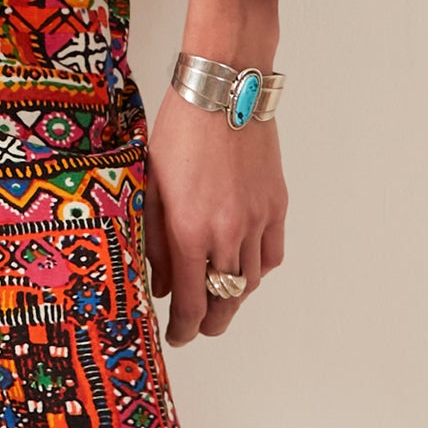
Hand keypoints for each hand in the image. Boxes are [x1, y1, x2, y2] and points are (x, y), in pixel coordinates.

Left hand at [142, 83, 287, 347]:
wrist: (223, 90)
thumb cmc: (178, 128)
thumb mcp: (150, 183)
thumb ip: (154, 238)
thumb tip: (162, 283)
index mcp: (188, 229)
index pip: (192, 301)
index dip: (184, 328)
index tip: (177, 337)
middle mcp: (227, 233)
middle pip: (224, 300)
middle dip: (211, 323)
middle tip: (199, 328)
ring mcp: (256, 221)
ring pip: (250, 282)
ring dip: (233, 298)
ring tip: (219, 299)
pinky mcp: (277, 206)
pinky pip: (271, 255)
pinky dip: (257, 270)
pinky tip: (244, 267)